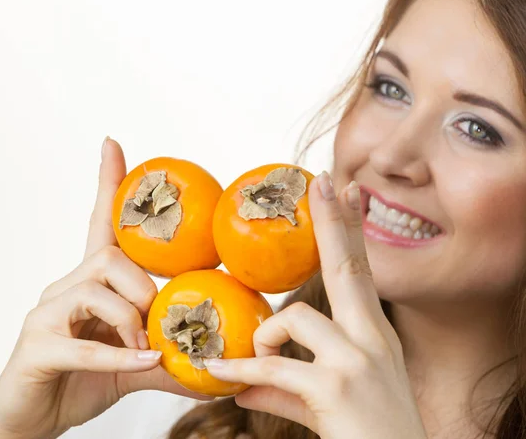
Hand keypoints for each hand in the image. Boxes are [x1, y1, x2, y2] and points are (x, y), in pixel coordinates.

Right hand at [0, 138, 208, 438]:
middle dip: (141, 285)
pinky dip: (118, 352)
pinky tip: (143, 360)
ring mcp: (46, 315)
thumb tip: (216, 368)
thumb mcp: (133, 365)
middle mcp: (64, 289)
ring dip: (130, 317)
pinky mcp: (37, 346)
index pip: (99, 225)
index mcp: (88, 284)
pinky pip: (82, 342)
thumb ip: (168, 359)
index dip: (107, 186)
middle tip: (156, 318)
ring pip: (93, 289)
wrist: (30, 419)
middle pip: (108, 257)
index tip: (113, 145)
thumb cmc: (80, 380)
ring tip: (146, 347)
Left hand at [203, 172, 426, 437]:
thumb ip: (282, 388)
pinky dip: (241, 370)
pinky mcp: (335, 388)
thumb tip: (240, 386)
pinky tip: (220, 371)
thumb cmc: (369, 435)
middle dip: (334, 221)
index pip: (360, 272)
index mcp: (373, 335)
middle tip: (325, 180)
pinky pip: (272, 368)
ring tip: (258, 364)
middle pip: (348, 267)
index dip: (351, 230)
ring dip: (265, 341)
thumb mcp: (325, 402)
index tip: (348, 193)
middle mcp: (371, 339)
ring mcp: (357, 361)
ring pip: (292, 320)